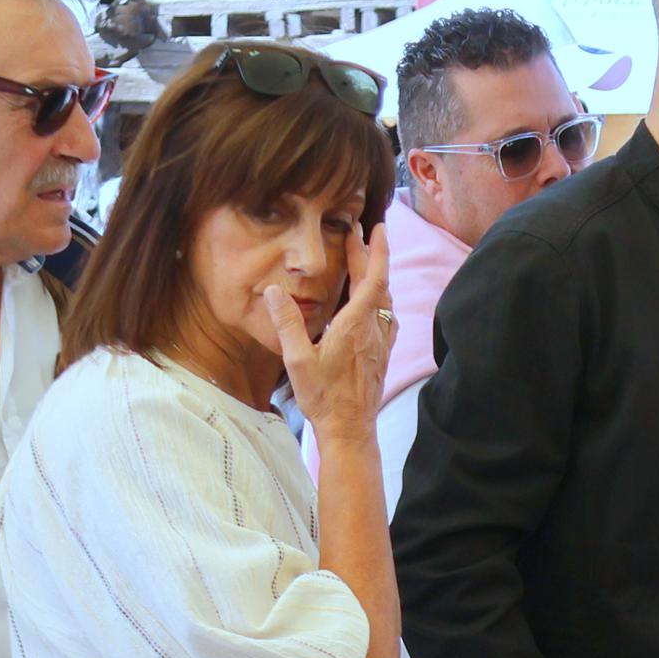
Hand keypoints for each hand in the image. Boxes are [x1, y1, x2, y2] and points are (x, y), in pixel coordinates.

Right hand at [270, 227, 396, 440]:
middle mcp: (373, 329)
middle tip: (359, 235)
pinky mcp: (381, 355)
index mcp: (356, 324)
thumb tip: (273, 291)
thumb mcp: (297, 360)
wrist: (350, 429)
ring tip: (363, 262)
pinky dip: (379, 300)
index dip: (376, 250)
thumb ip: (287, 323)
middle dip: (369, 256)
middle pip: (378, 284)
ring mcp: (380, 343)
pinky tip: (372, 305)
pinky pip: (385, 318)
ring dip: (375, 277)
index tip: (376, 228)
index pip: (373, 277)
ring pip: (384, 300)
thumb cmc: (324, 397)